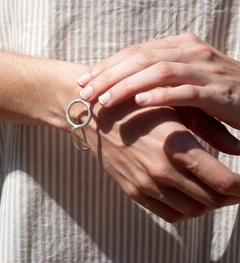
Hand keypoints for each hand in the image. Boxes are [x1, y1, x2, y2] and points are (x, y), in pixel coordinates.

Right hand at [75, 101, 239, 221]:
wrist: (94, 116)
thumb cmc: (135, 105)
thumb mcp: (172, 108)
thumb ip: (207, 128)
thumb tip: (238, 146)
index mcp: (176, 147)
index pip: (224, 181)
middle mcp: (162, 172)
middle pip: (212, 199)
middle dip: (231, 195)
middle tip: (235, 184)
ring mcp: (146, 185)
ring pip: (193, 210)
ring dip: (209, 204)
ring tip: (213, 190)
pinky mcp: (133, 191)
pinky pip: (168, 214)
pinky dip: (186, 211)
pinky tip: (189, 196)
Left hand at [77, 33, 239, 129]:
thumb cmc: (213, 93)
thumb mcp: (182, 80)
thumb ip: (156, 79)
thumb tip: (122, 88)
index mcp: (179, 45)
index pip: (135, 51)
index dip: (107, 65)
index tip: (85, 80)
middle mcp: (190, 51)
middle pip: (141, 58)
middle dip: (109, 75)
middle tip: (86, 92)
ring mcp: (204, 69)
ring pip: (158, 72)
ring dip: (127, 86)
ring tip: (104, 100)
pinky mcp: (217, 91)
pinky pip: (184, 91)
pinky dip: (160, 95)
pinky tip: (140, 102)